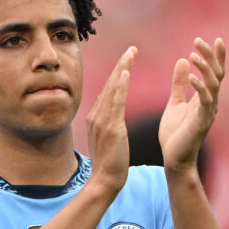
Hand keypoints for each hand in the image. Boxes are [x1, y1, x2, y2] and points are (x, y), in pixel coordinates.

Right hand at [86, 46, 135, 194]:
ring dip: (122, 68)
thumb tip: (112, 118)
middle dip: (121, 64)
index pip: (109, 90)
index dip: (118, 72)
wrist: (105, 180)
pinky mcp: (111, 127)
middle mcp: (96, 115)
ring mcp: (102, 120)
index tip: (127, 59)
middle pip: (110, 84)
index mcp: (96, 117)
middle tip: (132, 48)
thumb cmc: (110, 163)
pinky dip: (120, 85)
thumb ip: (109, 125)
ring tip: (132, 53)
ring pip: (113, 88)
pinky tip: (125, 72)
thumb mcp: (108, 139)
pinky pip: (116, 101)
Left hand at [160, 37, 224, 174]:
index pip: (214, 73)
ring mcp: (208, 112)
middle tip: (199, 41)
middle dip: (210, 56)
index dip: (215, 56)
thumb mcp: (175, 103)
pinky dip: (199, 88)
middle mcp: (210, 103)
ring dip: (204, 69)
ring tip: (193, 55)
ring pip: (213, 85)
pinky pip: (204, 102)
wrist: (174, 159)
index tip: (214, 39)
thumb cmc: (175, 133)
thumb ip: (179, 84)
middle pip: (216, 74)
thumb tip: (182, 60)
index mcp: (204, 97)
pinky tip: (191, 77)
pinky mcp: (201, 122)